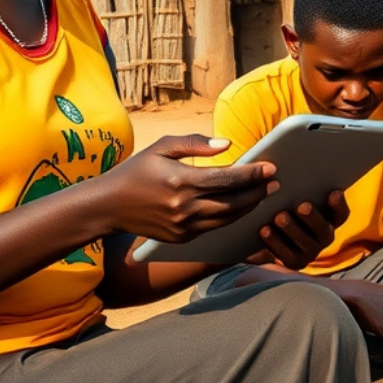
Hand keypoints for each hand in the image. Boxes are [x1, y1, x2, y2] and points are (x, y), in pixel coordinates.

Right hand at [98, 135, 275, 242]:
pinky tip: (242, 207)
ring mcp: (183, 227)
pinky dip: (231, 218)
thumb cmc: (136, 171)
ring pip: (227, 219)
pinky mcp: (181, 238)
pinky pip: (214, 228)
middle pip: (233, 202)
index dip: (252, 174)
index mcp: (181, 182)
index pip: (227, 179)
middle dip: (257, 192)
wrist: (108, 206)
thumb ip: (195, 143)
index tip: (270, 167)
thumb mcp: (161, 147)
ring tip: (263, 193)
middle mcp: (184, 208)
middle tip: (275, 181)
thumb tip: (227, 144)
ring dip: (249, 206)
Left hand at [244, 191, 348, 270]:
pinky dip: (275, 242)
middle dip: (313, 218)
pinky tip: (264, 230)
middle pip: (324, 230)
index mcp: (330, 218)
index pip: (341, 214)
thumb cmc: (282, 205)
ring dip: (292, 229)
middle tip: (301, 205)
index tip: (333, 193)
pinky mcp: (293, 263)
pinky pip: (285, 255)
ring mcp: (310, 252)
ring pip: (305, 243)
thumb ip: (298, 186)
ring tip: (279, 216)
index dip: (339, 205)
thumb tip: (287, 168)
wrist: (263, 235)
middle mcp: (324, 237)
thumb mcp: (293, 195)